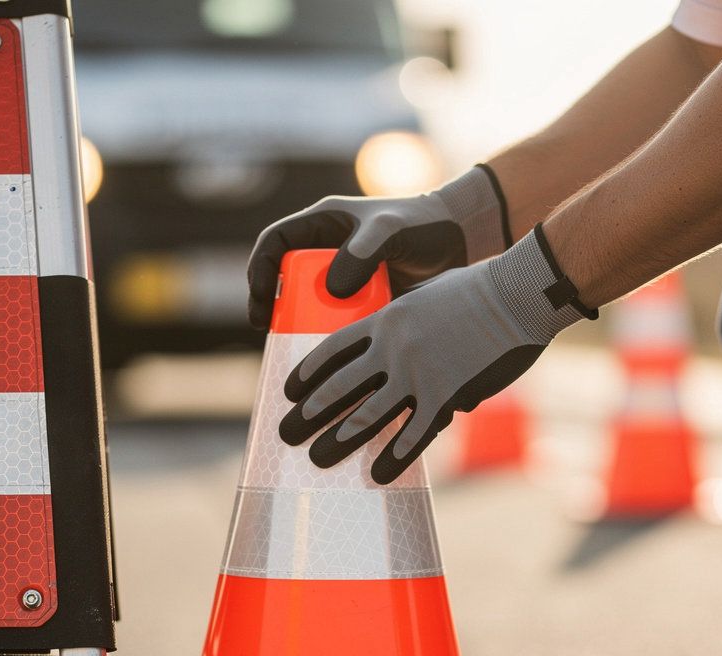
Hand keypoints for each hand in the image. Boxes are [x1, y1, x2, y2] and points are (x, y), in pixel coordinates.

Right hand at [247, 165, 508, 327]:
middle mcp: (325, 251)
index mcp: (322, 224)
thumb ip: (364, 251)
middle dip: (270, 306)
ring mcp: (340, 278)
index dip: (259, 271)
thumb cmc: (426, 224)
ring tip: (290, 350)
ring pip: (303, 304)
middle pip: (282, 279)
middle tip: (269, 333)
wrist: (462, 241)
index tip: (261, 301)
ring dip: (293, 327)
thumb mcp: (392, 230)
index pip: (274, 244)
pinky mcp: (357, 301)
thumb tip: (332, 291)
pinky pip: (330, 323)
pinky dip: (323, 341)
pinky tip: (326, 363)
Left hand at [278, 227, 594, 482]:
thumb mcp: (425, 295)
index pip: (333, 350)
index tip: (289, 392)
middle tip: (286, 433)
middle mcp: (392, 349)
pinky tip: (378, 474)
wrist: (519, 292)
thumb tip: (389, 344)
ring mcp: (418, 374)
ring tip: (316, 458)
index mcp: (385, 320)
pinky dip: (394, 457)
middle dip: (309, 414)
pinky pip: (414, 434)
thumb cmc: (479, 288)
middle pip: (340, 387)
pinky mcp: (446, 395)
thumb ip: (402, 320)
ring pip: (367, 415)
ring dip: (338, 440)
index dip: (308, 374)